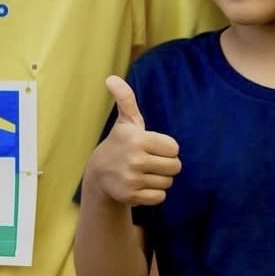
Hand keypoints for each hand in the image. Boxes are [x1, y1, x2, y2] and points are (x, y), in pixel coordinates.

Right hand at [85, 76, 181, 206]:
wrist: (99, 174)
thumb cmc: (120, 143)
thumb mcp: (126, 121)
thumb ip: (125, 98)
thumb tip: (111, 78)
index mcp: (138, 139)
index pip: (174, 148)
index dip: (166, 148)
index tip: (152, 147)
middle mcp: (135, 159)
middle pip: (175, 167)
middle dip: (167, 165)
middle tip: (152, 162)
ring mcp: (132, 179)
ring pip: (167, 183)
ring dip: (160, 179)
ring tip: (145, 173)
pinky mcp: (130, 196)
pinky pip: (160, 197)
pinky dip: (154, 193)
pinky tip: (141, 185)